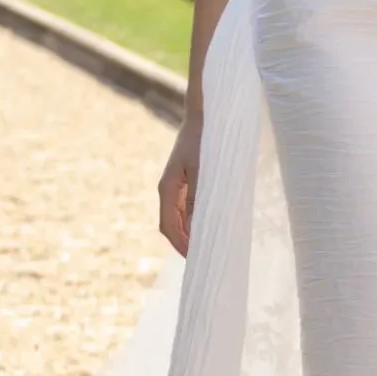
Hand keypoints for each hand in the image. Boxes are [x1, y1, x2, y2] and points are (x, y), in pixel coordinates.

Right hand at [158, 114, 201, 256]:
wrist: (205, 114)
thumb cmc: (205, 140)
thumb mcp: (203, 170)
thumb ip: (198, 198)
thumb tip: (197, 227)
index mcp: (167, 188)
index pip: (169, 226)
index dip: (181, 245)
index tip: (196, 260)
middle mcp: (168, 189)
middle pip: (172, 226)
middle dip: (185, 244)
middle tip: (205, 260)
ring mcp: (176, 186)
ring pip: (180, 218)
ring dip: (191, 234)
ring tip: (209, 248)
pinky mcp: (186, 181)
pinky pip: (187, 208)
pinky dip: (195, 221)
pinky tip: (209, 227)